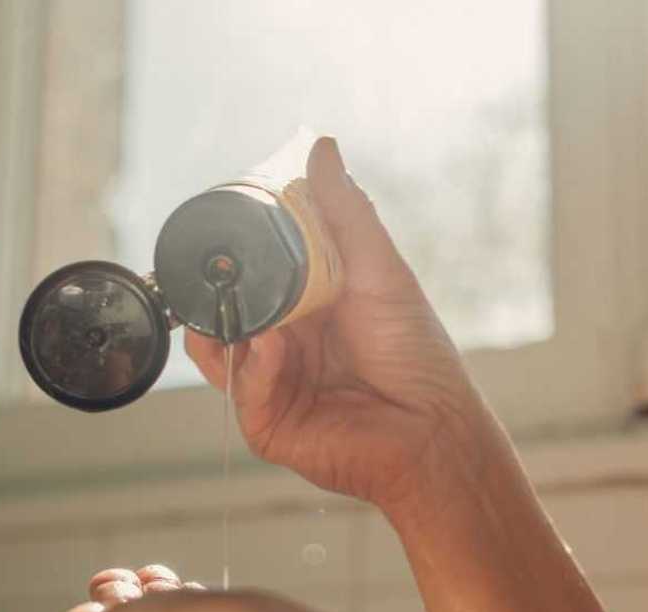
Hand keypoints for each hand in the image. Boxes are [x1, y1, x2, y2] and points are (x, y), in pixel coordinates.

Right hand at [186, 137, 511, 509]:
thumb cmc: (415, 353)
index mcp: (303, 308)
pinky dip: (253, 367)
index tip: (221, 228)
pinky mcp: (266, 424)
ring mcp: (269, 385)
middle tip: (215, 270)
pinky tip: (275, 350)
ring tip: (250, 316)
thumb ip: (344, 213)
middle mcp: (281, 344)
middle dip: (215, 293)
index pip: (250, 276)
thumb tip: (322, 148)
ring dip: (226, 329)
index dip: (233, 256)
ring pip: (217, 350)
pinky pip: (240, 390)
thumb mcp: (379, 270)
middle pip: (223, 312)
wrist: (432, 427)